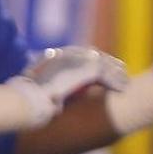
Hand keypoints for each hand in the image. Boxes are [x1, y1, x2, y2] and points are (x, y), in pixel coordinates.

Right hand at [10, 46, 128, 125]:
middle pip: (93, 54)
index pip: (78, 52)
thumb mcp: (35, 88)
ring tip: (125, 83)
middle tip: (120, 72)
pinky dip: (115, 82)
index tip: (102, 68)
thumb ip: (47, 86)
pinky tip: (123, 89)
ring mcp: (74, 61)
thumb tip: (54, 98)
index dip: (92, 60)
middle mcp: (64, 54)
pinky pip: (106, 75)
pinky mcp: (85, 71)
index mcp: (52, 55)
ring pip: (102, 63)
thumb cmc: (27, 99)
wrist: (26, 101)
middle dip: (108, 63)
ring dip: (115, 73)